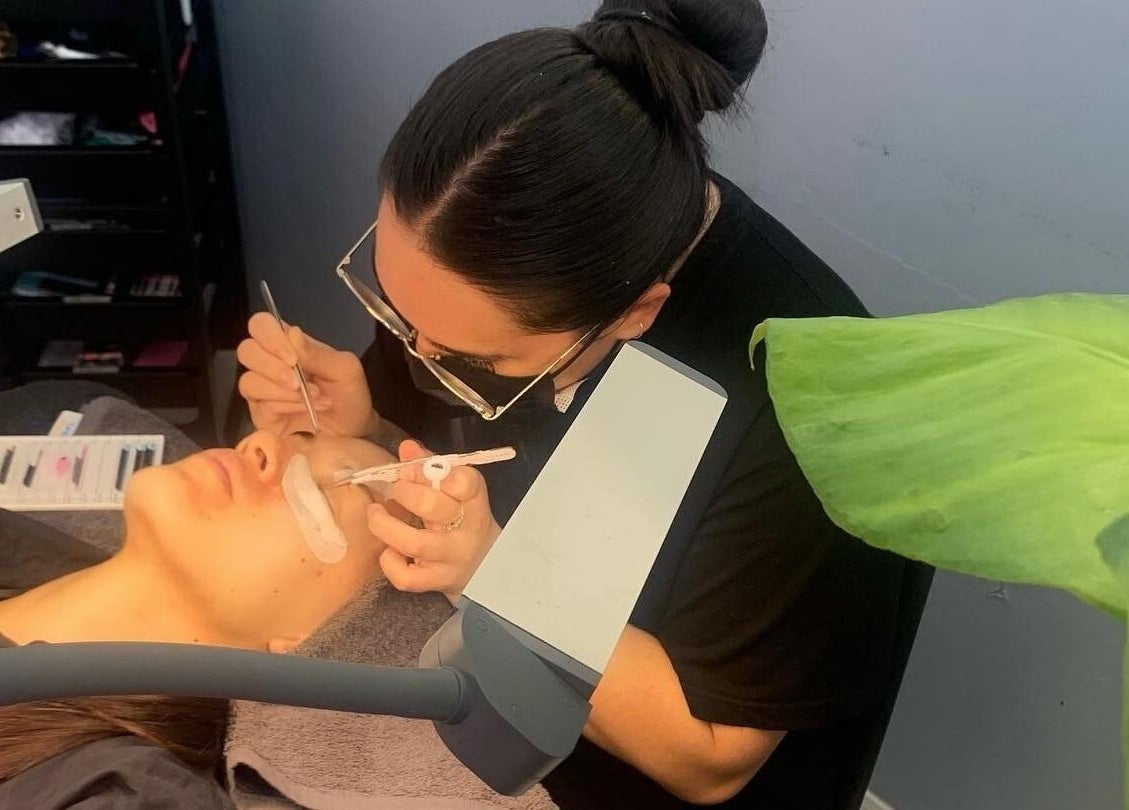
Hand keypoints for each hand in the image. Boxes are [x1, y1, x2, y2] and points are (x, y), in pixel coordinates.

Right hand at [237, 312, 373, 436]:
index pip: (261, 325)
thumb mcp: (345, 369)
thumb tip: (292, 334)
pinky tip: (307, 409)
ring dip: (283, 391)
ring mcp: (263, 391)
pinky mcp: (262, 415)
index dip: (269, 336)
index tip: (292, 357)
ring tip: (313, 397)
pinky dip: (286, 406)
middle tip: (299, 382)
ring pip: (249, 381)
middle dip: (272, 367)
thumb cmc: (349, 395)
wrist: (353, 431)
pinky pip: (261, 406)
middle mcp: (270, 364)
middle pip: (246, 351)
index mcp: (288, 345)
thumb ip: (318, 352)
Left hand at [368, 440, 502, 599]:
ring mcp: (451, 559)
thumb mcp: (456, 491)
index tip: (416, 469)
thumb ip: (431, 467)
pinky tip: (388, 551)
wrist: (483, 566)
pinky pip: (407, 578)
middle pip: (433, 507)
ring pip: (415, 543)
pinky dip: (390, 562)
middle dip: (405, 492)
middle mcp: (466, 530)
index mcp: (473, 501)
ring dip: (386, 525)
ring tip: (375, 513)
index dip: (435, 471)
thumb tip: (406, 447)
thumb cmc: (463, 520)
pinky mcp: (436, 582)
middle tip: (396, 489)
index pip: (464, 482)